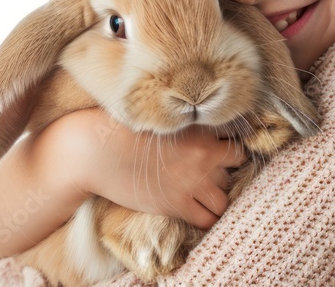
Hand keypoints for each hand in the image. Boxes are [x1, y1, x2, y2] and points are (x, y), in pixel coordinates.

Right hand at [64, 107, 248, 229]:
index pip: (236, 144)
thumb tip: (194, 116)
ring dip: (218, 197)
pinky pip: (207, 219)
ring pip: (224, 199)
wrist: (98, 152)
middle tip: (212, 174)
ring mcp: (192, 182)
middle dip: (224, 173)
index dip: (230, 150)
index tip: (223, 154)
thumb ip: (184, 120)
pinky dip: (207, 218)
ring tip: (206, 195)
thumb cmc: (124, 128)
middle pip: (233, 171)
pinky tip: (199, 213)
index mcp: (202, 129)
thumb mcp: (161, 117)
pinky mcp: (177, 204)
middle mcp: (204, 156)